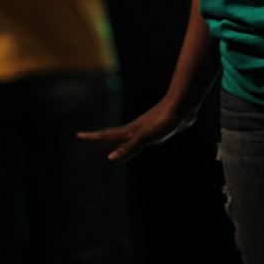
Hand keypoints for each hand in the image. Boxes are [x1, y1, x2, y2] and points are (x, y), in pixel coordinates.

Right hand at [76, 100, 197, 161]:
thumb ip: (130, 147)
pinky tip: (142, 142)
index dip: (93, 137)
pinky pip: (143, 138)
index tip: (79, 135)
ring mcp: (147, 129)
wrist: (184, 105)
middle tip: (89, 138)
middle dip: (101, 138)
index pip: (108, 135)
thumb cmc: (165, 119)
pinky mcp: (159, 129)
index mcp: (131, 131)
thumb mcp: (148, 136)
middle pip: (115, 135)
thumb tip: (110, 158)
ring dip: (118, 140)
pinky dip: (137, 142)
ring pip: (129, 137)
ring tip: (112, 144)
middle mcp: (137, 129)